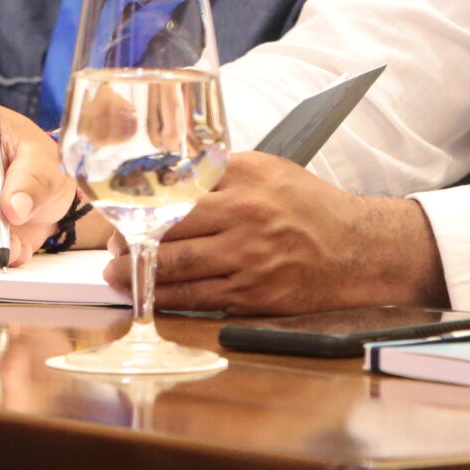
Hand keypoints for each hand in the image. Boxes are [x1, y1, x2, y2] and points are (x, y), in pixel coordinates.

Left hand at [115, 151, 444, 314]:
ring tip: (115, 271)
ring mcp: (247, 257)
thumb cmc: (310, 209)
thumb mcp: (270, 171)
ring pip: (173, 265)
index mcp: (246, 176)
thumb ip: (223, 171)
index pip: (176, 183)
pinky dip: (164, 296)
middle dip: (128, 237)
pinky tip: (147, 293)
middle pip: (166, 225)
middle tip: (110, 243)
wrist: (358, 252)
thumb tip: (169, 176)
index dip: (139, 198)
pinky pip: (193, 298)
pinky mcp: (250, 293)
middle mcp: (245, 214)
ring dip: (134, 271)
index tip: (117, 205)